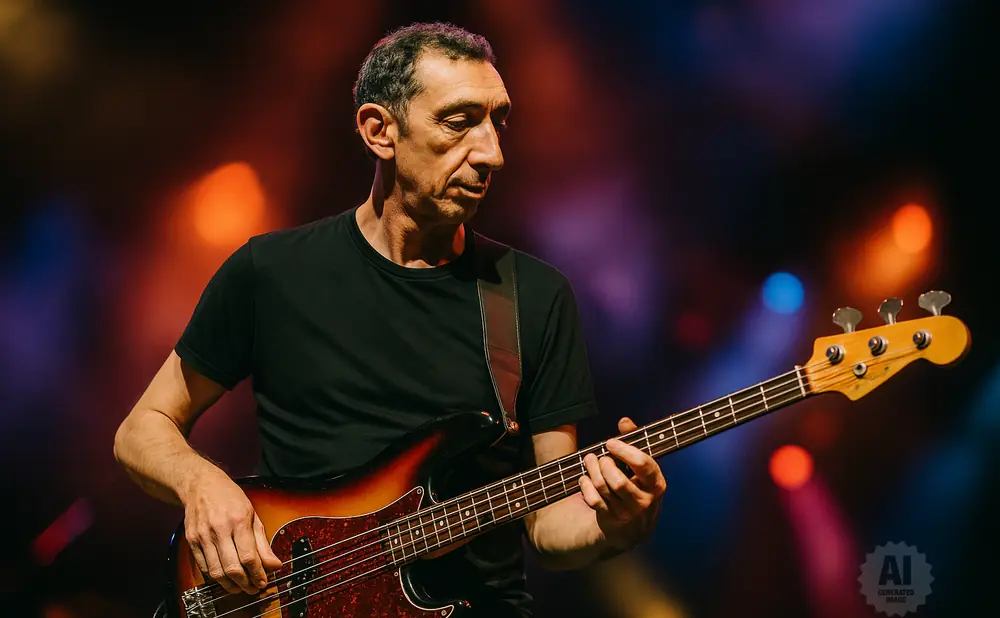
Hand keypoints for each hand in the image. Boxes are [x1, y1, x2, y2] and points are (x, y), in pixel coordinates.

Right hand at [181, 471, 282, 594]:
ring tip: (240, 588)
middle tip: (253, 588)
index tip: (263, 581)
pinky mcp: (192, 541)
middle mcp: (219, 529)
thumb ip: (263, 543)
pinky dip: (215, 577)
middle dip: (245, 583)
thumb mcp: (252, 515)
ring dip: (230, 585)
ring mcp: (203, 536)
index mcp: (239, 521)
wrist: (200, 485)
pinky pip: (204, 567)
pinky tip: (224, 578)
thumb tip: (274, 564)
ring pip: (216, 571)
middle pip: (232, 567)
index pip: (249, 556)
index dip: (258, 574)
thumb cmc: (229, 498)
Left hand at [579, 417, 665, 550]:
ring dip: (592, 471)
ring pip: (603, 488)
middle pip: (618, 480)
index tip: (610, 442)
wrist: (634, 529)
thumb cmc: (637, 486)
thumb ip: (634, 441)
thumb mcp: (641, 467)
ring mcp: (627, 512)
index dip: (625, 450)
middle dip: (604, 464)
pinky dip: (585, 486)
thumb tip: (624, 421)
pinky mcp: (610, 520)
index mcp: (657, 484)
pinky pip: (593, 499)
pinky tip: (585, 478)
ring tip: (589, 460)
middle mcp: (644, 501)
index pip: (643, 464)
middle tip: (600, 456)